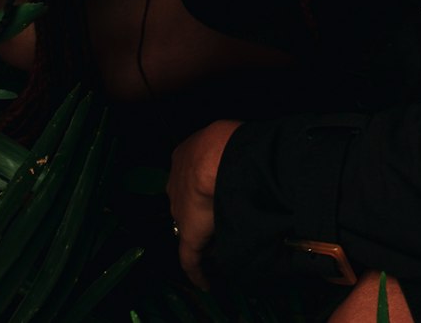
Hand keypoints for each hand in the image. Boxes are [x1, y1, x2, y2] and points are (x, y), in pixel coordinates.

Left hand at [166, 120, 241, 289]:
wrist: (216, 157)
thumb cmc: (225, 141)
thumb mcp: (223, 136)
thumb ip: (227, 149)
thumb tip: (245, 159)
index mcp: (183, 157)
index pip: (191, 177)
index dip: (203, 187)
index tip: (216, 195)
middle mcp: (175, 184)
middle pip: (187, 202)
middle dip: (200, 211)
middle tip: (220, 220)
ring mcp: (180, 211)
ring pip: (190, 227)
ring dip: (203, 236)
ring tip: (221, 247)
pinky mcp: (189, 236)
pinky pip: (190, 259)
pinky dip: (197, 272)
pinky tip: (205, 284)